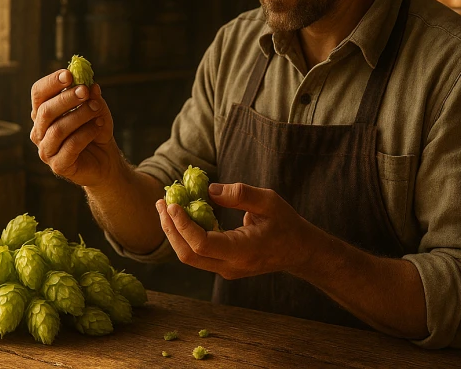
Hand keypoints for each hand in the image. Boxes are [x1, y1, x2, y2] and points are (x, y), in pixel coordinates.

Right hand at [30, 69, 117, 186]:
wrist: (105, 159)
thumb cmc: (95, 129)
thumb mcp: (97, 109)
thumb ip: (92, 97)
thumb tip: (92, 85)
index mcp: (43, 113)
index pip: (38, 94)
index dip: (51, 82)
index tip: (69, 74)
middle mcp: (39, 131)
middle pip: (45, 111)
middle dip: (66, 98)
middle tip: (85, 91)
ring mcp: (46, 150)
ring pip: (58, 129)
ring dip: (79, 115)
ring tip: (96, 108)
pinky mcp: (58, 165)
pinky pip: (71, 145)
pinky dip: (87, 132)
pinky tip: (99, 126)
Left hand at [155, 182, 316, 279]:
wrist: (299, 251)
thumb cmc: (287, 224)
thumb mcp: (269, 202)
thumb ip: (240, 194)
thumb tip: (210, 190)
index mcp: (243, 251)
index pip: (203, 244)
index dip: (183, 225)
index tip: (172, 204)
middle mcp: (230, 266)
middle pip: (188, 254)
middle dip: (170, 229)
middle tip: (161, 202)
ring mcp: (225, 269)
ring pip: (189, 256)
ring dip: (174, 232)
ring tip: (165, 207)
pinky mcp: (223, 266)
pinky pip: (197, 253)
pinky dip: (185, 235)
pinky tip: (180, 215)